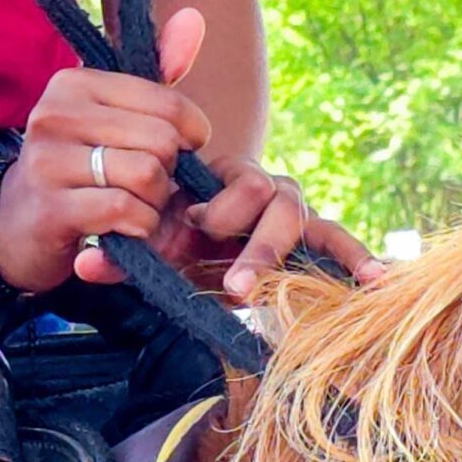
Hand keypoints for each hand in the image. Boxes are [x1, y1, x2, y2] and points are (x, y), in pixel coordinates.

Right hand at [0, 7, 211, 294]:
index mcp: (73, 83)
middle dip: (169, 174)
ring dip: (155, 204)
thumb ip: (158, 71)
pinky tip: (125, 229)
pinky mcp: (51, 210)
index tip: (178, 151)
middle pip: (161, 142)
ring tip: (137, 205)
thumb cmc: (79, 163)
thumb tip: (194, 18)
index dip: (190, 135)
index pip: (167, 104)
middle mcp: (54, 115)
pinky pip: (125, 211)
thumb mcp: (115, 114)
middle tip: (150, 185)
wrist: (15, 223)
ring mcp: (48, 162)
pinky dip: (139, 227)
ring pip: (147, 177)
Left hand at [73, 149, 386, 299]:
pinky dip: (358, 255)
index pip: (234, 177)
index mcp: (219, 177)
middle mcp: (259, 188)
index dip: (218, 204)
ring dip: (274, 249)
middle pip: (268, 192)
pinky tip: (379, 278)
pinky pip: (338, 241)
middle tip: (227, 270)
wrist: (195, 239)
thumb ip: (118, 252)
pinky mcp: (310, 245)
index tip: (194, 228)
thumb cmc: (170, 237)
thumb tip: (82, 263)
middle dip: (248, 232)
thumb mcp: (145, 244)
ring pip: (300, 215)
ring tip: (249, 284)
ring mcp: (287, 215)